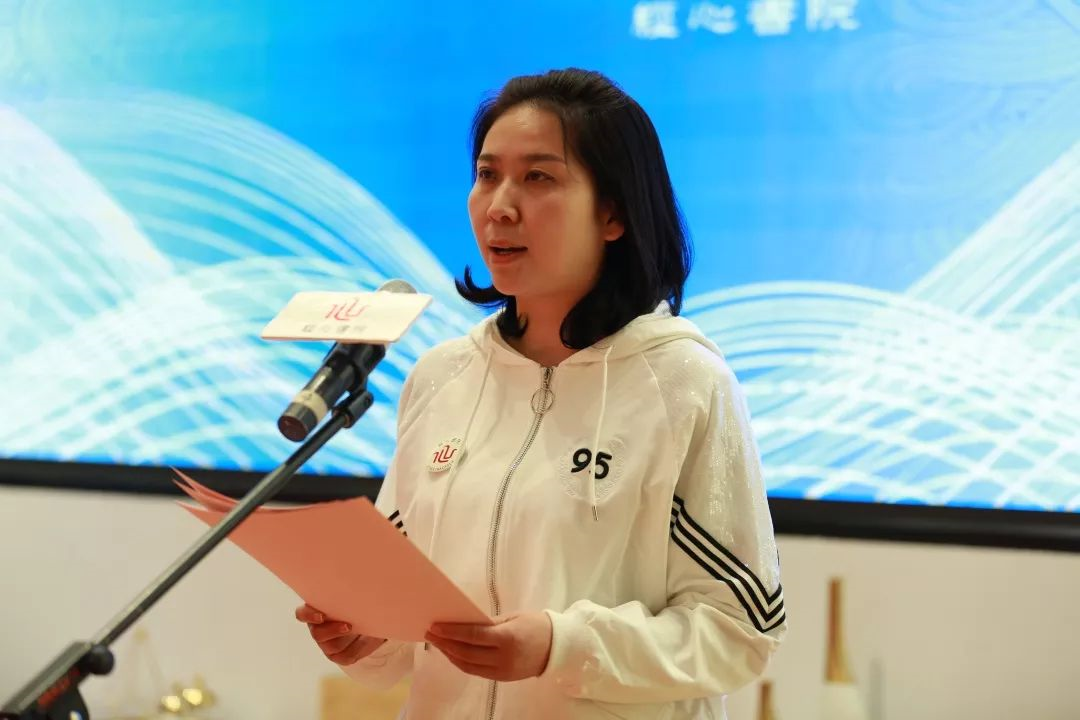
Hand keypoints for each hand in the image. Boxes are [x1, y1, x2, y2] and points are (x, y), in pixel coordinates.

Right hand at [295, 603, 385, 665]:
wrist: (375, 616)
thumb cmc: (361, 601)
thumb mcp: (354, 596)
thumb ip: (346, 596)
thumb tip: (349, 593)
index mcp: (316, 610)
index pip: (302, 614)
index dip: (308, 616)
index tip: (322, 616)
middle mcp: (318, 627)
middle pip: (317, 634)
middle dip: (333, 631)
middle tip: (348, 625)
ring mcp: (326, 643)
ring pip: (331, 647)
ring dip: (347, 639)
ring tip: (359, 629)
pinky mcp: (338, 655)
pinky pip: (344, 657)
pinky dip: (357, 649)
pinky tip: (364, 640)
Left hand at [424, 611, 552, 681]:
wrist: (558, 648)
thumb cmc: (536, 625)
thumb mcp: (513, 617)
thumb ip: (489, 622)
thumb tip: (463, 623)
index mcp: (507, 638)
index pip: (472, 635)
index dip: (451, 631)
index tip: (435, 626)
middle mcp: (503, 658)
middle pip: (466, 652)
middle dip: (445, 643)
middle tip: (430, 633)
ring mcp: (502, 671)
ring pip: (468, 665)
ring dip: (449, 654)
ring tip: (438, 643)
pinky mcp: (502, 678)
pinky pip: (475, 671)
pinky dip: (461, 662)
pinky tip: (452, 653)